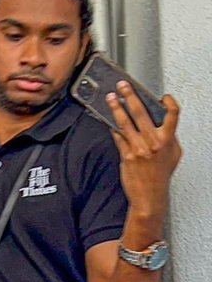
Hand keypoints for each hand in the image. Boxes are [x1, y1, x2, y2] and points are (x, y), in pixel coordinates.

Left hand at [107, 82, 180, 217]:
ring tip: (110, 98)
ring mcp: (138, 148)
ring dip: (116, 108)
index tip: (163, 96)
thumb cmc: (160, 176)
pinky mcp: (125, 155)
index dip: (169, 103)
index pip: (172, 115)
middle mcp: (152, 142)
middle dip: (131, 96)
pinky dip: (113, 127)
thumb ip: (169, 138)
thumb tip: (164, 125)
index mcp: (167, 140)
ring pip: (125, 123)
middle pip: (141, 113)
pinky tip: (107, 119)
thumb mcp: (173, 154)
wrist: (149, 195)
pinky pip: (117, 137)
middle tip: (123, 86)